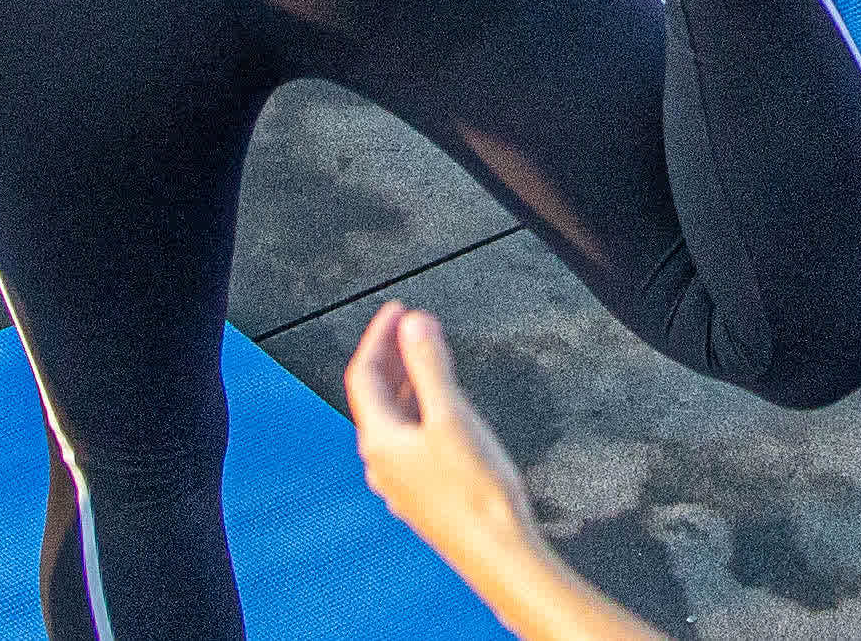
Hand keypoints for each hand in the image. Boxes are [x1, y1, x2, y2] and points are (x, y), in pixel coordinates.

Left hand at [346, 305, 549, 580]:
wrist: (496, 552)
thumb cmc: (475, 491)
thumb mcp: (451, 415)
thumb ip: (429, 365)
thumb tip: (413, 323)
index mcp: (381, 441)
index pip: (364, 374)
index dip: (379, 336)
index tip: (397, 309)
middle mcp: (382, 463)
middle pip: (375, 398)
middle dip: (392, 356)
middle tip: (410, 326)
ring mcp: (400, 483)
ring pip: (392, 422)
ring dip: (405, 384)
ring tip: (425, 360)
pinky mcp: (420, 496)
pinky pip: (408, 443)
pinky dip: (418, 413)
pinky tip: (439, 413)